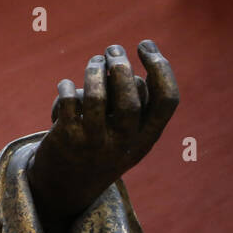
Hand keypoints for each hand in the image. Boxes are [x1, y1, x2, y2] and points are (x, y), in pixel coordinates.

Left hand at [27, 40, 178, 232]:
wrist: (65, 187)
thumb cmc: (101, 148)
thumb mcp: (128, 135)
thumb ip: (137, 104)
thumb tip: (131, 61)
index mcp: (146, 139)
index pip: (167, 100)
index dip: (160, 67)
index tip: (145, 45)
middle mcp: (123, 143)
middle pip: (130, 99)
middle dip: (122, 66)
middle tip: (113, 50)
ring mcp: (94, 142)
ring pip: (97, 98)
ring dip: (94, 71)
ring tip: (93, 62)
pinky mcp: (66, 139)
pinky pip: (68, 103)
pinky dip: (66, 88)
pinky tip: (66, 86)